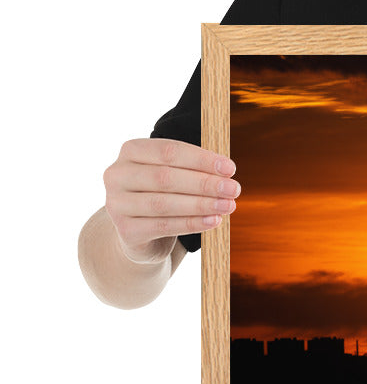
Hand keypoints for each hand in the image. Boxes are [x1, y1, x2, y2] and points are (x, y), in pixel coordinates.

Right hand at [103, 138, 240, 262]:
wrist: (141, 233)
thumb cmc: (164, 194)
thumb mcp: (175, 174)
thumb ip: (195, 169)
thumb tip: (226, 172)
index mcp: (131, 151)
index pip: (169, 151)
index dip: (201, 159)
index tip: (230, 168)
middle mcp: (117, 175)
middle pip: (165, 177)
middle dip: (204, 183)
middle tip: (234, 189)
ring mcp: (117, 204)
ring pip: (164, 203)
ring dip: (201, 204)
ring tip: (228, 206)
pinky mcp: (126, 230)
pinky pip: (164, 226)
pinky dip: (192, 224)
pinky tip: (214, 221)